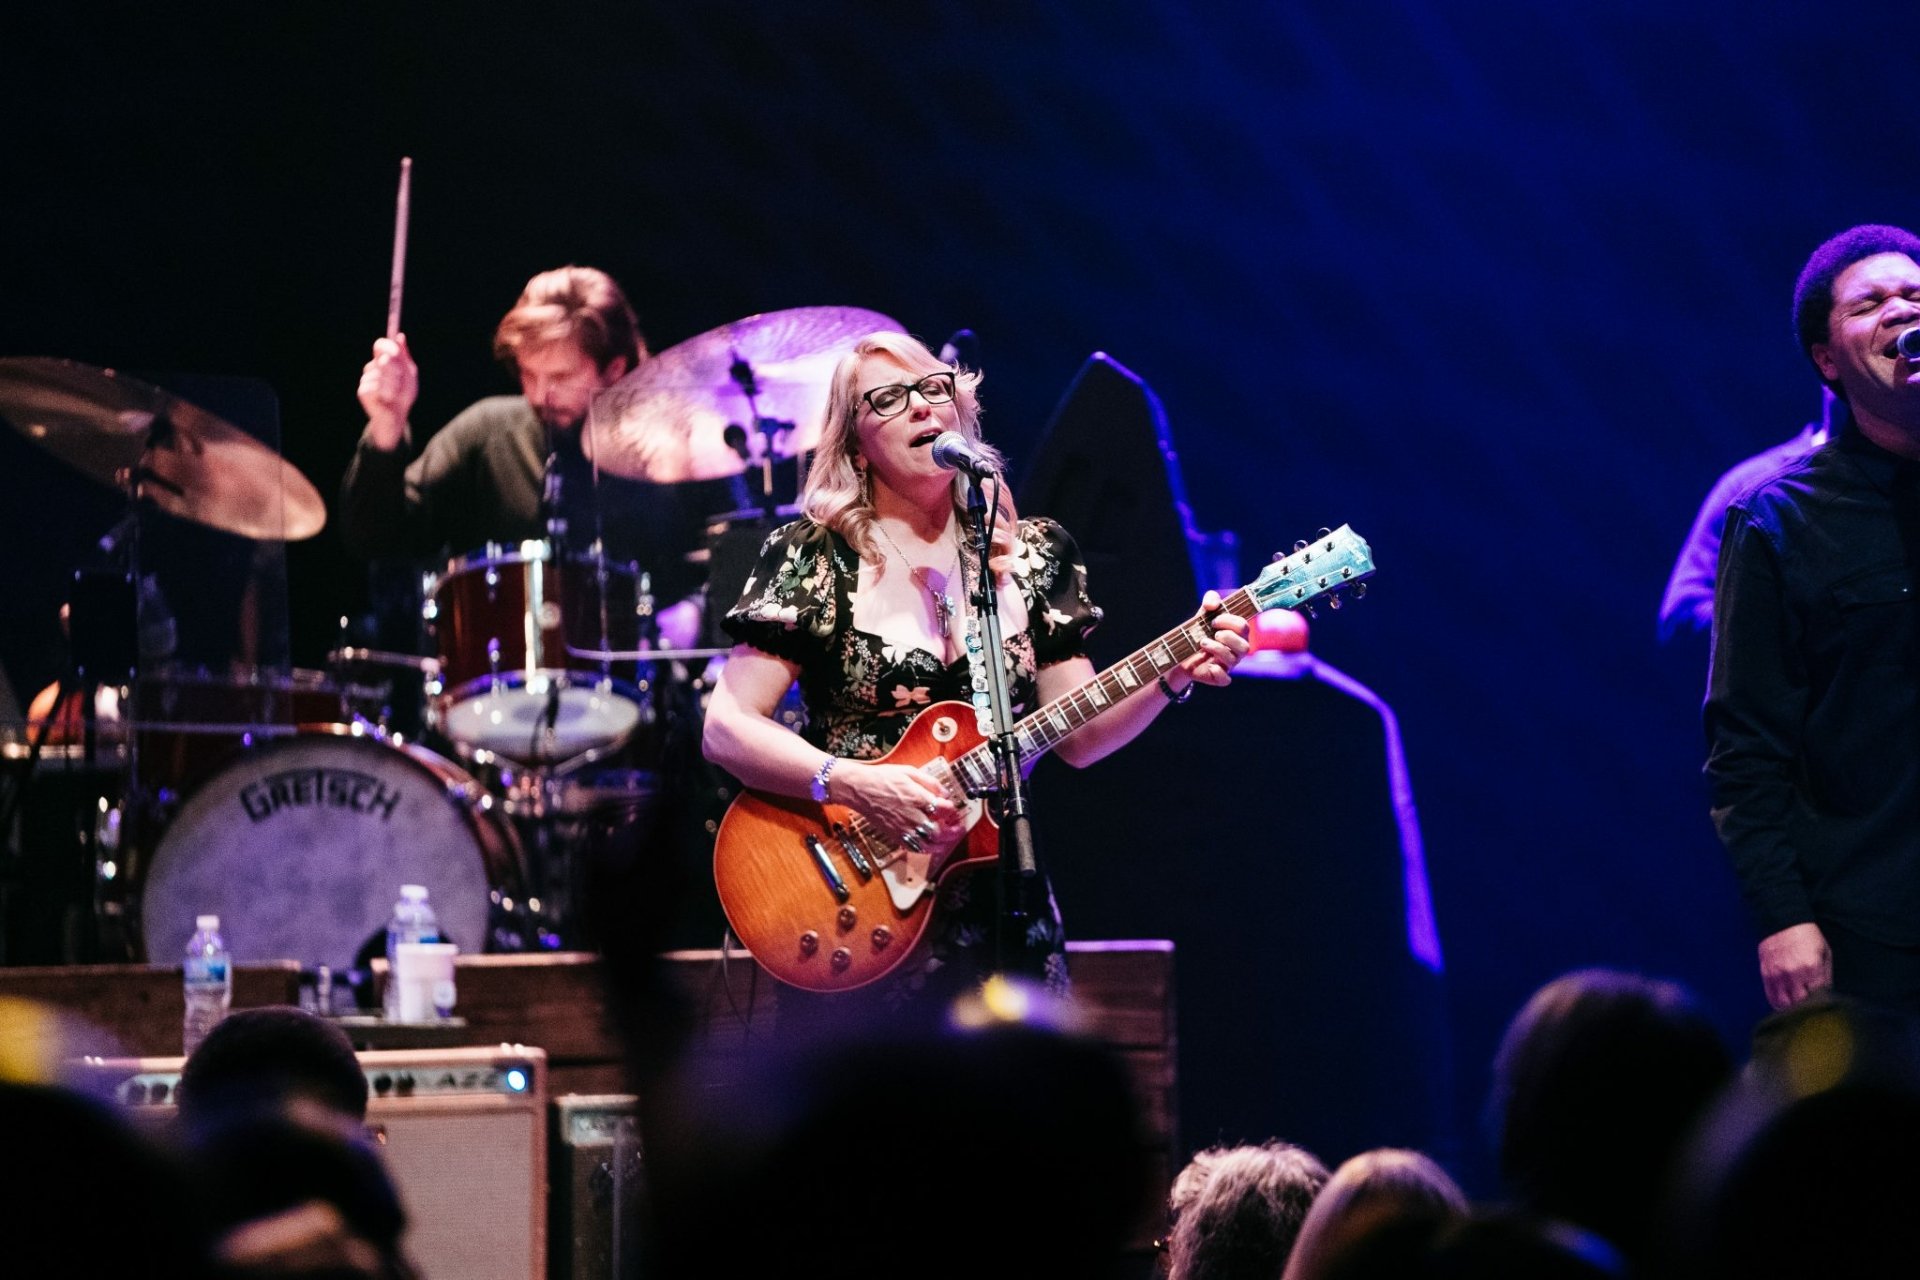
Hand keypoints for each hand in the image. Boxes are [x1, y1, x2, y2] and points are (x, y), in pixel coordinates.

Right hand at [357, 334, 417, 449]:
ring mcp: (366, 379)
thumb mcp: (409, 374)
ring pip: (381, 374)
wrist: (398, 415)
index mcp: (382, 361)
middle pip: (382, 358)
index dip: (387, 346)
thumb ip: (404, 356)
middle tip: (400, 377)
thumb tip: (400, 336)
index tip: (396, 351)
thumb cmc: (404, 394)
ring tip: (396, 393)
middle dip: (396, 368)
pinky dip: (386, 393)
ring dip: (394, 384)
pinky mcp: (362, 391)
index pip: (380, 345)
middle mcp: (372, 368)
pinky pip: (376, 386)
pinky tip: (388, 399)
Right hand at [835, 760, 967, 854]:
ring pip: (927, 844)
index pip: (944, 809)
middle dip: (952, 832)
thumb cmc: (881, 778)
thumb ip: (930, 782)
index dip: (953, 811)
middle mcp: (911, 815)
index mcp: (916, 797)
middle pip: (939, 831)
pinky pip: (913, 847)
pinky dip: (925, 849)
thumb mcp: (909, 772)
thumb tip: (945, 792)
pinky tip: (931, 846)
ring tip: (948, 840)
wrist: (858, 788)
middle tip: (957, 828)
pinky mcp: (894, 834)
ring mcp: (902, 827)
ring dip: (942, 844)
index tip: (954, 809)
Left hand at [1178, 590, 1250, 688]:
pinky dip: (1218, 672)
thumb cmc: (1199, 630)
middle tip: (1213, 633)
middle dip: (1228, 637)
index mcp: (1237, 634)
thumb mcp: (1203, 613)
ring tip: (1202, 643)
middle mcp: (1236, 650)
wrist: (1181, 651)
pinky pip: (1225, 679)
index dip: (1230, 621)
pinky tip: (1209, 665)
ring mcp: (1228, 665)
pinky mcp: (1218, 677)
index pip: (1244, 627)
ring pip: (1234, 660)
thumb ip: (1211, 600)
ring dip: (1218, 649)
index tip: (1213, 620)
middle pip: (1245, 646)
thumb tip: (1213, 604)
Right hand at [1758, 922, 1831, 1009]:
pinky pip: (1771, 996)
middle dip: (1807, 1005)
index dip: (1822, 999)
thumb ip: (1826, 975)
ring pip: (1785, 1004)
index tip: (1824, 1000)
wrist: (1782, 921)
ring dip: (1792, 1007)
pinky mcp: (1766, 974)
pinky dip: (1778, 1003)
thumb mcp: (1824, 952)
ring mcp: (1777, 975)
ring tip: (1797, 1006)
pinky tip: (1785, 1003)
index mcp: (1812, 968)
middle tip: (1811, 1005)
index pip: (1819, 995)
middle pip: (1801, 1003)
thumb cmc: (1807, 936)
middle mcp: (1793, 974)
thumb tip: (1826, 993)